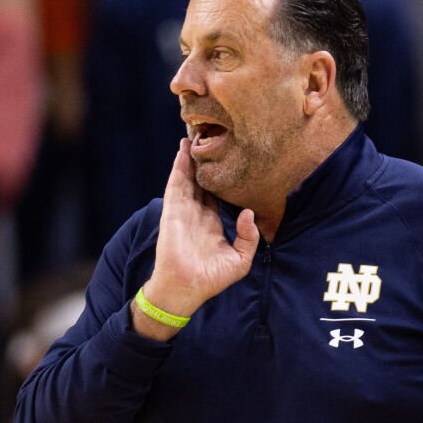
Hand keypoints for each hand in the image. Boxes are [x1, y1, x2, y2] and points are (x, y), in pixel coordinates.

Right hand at [133, 141, 257, 339]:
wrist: (186, 288)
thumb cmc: (212, 278)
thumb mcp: (240, 260)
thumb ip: (249, 237)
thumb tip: (248, 212)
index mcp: (212, 222)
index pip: (217, 193)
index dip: (222, 176)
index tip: (230, 158)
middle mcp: (197, 213)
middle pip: (201, 180)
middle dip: (204, 161)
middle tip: (210, 137)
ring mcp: (183, 210)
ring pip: (187, 177)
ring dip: (189, 157)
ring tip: (194, 135)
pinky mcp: (173, 210)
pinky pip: (176, 184)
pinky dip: (179, 166)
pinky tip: (183, 150)